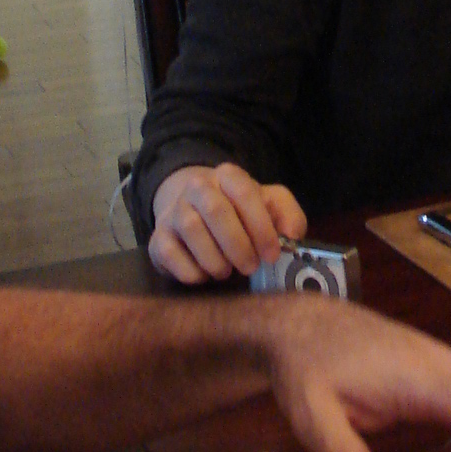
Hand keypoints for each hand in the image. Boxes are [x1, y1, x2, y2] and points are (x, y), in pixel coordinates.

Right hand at [150, 164, 307, 284]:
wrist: (193, 211)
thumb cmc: (239, 212)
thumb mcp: (268, 206)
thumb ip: (288, 215)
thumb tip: (292, 236)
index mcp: (228, 175)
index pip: (245, 192)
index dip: (261, 226)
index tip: (272, 254)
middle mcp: (197, 187)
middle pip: (216, 210)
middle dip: (238, 245)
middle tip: (251, 267)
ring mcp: (174, 211)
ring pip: (192, 229)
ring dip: (215, 259)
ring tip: (228, 271)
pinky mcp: (158, 237)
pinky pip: (170, 253)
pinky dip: (192, 271)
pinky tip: (205, 275)